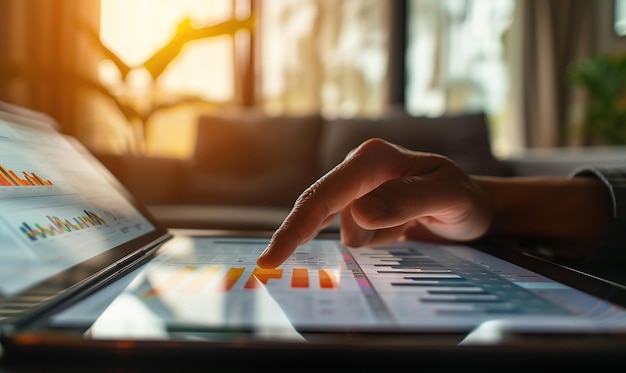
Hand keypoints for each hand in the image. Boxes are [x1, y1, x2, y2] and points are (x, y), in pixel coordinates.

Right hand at [256, 138, 493, 267]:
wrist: (474, 206)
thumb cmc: (465, 199)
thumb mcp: (448, 197)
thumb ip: (406, 200)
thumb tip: (357, 214)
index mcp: (372, 159)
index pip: (324, 195)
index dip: (295, 226)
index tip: (271, 258)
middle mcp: (359, 170)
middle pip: (317, 207)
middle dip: (296, 236)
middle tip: (270, 268)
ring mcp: (358, 190)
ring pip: (340, 228)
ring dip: (366, 243)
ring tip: (407, 233)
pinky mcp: (362, 209)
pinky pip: (349, 233)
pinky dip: (358, 246)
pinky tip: (382, 245)